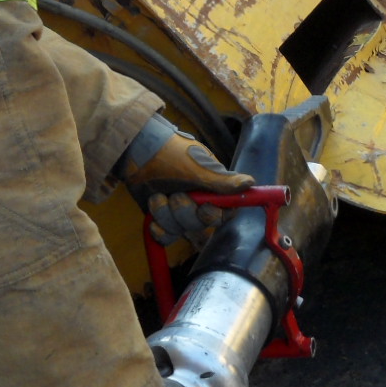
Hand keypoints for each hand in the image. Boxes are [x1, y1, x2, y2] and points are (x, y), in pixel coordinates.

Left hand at [119, 116, 251, 245]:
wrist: (135, 151)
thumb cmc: (169, 152)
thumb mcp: (196, 167)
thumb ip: (222, 180)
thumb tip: (250, 183)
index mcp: (212, 187)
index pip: (225, 211)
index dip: (216, 214)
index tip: (205, 207)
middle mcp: (198, 200)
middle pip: (201, 224)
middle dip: (186, 213)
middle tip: (176, 196)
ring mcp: (179, 209)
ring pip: (181, 230)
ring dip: (168, 216)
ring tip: (158, 197)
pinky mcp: (162, 216)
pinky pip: (166, 235)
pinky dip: (159, 229)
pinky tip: (152, 217)